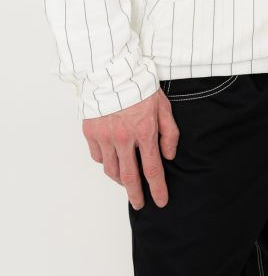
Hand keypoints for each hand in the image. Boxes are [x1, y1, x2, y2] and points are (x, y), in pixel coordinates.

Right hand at [82, 89, 178, 208]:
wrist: (112, 70)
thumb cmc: (140, 85)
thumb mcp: (164, 106)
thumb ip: (169, 133)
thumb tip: (169, 156)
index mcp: (144, 132)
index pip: (152, 170)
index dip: (157, 189)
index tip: (161, 201)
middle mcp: (123, 138)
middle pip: (129, 177)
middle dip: (136, 195)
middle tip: (139, 204)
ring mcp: (104, 136)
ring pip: (111, 170)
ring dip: (120, 179)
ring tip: (127, 182)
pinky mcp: (90, 132)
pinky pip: (98, 156)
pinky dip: (106, 161)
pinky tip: (113, 160)